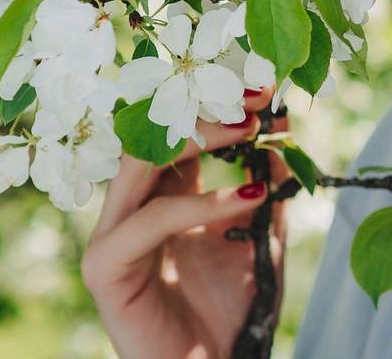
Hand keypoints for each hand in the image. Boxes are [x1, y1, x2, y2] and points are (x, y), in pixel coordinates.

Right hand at [82, 85, 289, 358]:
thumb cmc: (234, 307)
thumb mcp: (262, 232)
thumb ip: (268, 181)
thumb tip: (285, 125)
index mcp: (163, 195)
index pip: (176, 129)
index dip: (216, 102)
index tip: (266, 83)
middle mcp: (131, 209)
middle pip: (150, 132)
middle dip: (203, 107)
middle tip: (255, 99)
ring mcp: (112, 237)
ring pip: (138, 163)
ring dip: (197, 139)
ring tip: (251, 131)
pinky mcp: (106, 269)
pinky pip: (147, 222)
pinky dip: (197, 203)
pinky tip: (247, 196)